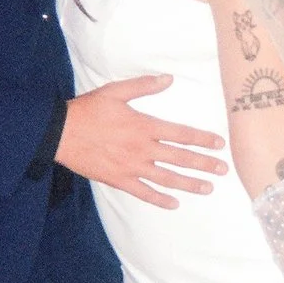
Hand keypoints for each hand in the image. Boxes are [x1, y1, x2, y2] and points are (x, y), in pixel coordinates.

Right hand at [56, 74, 226, 207]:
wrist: (60, 133)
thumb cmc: (88, 110)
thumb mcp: (115, 91)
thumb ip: (144, 86)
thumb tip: (169, 79)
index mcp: (144, 126)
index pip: (181, 134)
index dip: (203, 140)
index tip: (220, 145)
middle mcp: (142, 149)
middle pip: (180, 158)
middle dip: (204, 165)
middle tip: (223, 170)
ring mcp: (131, 167)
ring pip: (167, 178)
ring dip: (189, 184)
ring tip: (208, 188)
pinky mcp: (119, 180)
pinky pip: (144, 193)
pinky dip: (160, 199)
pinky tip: (174, 204)